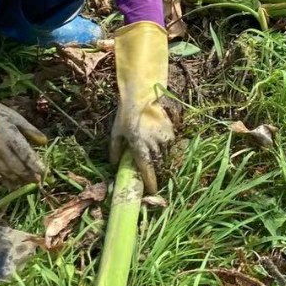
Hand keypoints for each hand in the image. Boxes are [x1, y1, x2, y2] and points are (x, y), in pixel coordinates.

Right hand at [0, 50, 45, 185]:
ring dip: (19, 180)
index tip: (45, 173)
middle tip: (38, 180)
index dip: (36, 166)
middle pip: (18, 168)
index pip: (26, 156)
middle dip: (29, 176)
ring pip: (7, 174)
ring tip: (27, 182)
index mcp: (11, 137)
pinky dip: (5, 180)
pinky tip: (12, 182)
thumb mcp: (18, 119)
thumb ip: (31, 131)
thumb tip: (44, 142)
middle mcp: (1, 150)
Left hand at [111, 21, 173, 194]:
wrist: (142, 94)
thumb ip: (115, 150)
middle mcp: (154, 144)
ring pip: (166, 157)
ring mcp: (164, 137)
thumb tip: (114, 164)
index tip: (153, 190)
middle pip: (159, 165)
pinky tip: (163, 149)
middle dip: (158, 174)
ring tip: (160, 166)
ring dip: (163, 163)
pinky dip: (168, 151)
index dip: (151, 182)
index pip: (147, 170)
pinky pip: (171, 146)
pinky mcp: (171, 130)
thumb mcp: (116, 132)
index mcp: (139, 147)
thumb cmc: (125, 114)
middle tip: (155, 179)